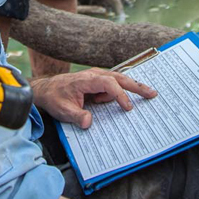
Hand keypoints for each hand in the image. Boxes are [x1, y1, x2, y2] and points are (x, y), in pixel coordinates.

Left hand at [31, 68, 156, 128]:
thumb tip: (88, 123)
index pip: (108, 84)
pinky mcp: (98, 82)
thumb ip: (76, 116)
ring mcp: (96, 77)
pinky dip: (123, 90)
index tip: (128, 108)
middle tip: (152, 94)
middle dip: (136, 86)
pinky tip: (129, 98)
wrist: (46, 90)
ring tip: (146, 95)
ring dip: (132, 87)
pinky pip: (114, 85)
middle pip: (119, 78)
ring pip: (118, 80)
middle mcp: (93, 75)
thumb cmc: (54, 98)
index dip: (120, 95)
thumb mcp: (62, 110)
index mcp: (85, 80)